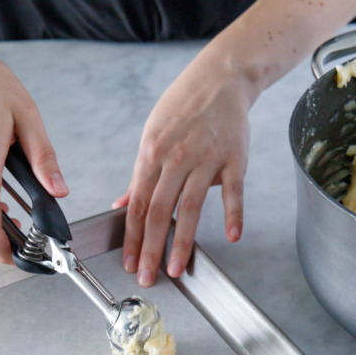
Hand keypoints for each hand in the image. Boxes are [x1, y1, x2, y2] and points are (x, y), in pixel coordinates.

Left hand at [113, 43, 254, 285]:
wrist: (220, 79)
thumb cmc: (183, 108)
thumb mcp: (152, 137)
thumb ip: (140, 177)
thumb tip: (121, 204)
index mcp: (151, 155)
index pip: (137, 205)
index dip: (131, 238)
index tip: (128, 261)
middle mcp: (176, 159)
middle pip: (158, 211)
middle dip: (150, 249)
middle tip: (147, 276)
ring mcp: (206, 159)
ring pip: (191, 207)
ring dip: (182, 242)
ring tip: (176, 268)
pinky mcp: (234, 158)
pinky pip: (234, 191)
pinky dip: (233, 214)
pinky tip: (231, 236)